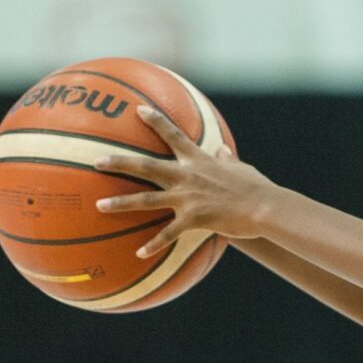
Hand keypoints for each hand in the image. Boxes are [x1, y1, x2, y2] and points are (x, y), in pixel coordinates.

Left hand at [94, 106, 273, 253]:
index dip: (155, 120)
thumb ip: (227, 160)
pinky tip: (139, 253)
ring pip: (146, 200)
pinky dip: (153, 244)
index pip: (173, 134)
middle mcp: (187, 176)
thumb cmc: (256, 188)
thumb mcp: (242, 168)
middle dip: (119, 162)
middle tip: (96, 160)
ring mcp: (188, 197)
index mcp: (198, 160)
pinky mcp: (193, 219)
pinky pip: (167, 233)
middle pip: (146, 166)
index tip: (137, 110)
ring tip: (99, 206)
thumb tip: (222, 151)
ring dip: (121, 203)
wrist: (265, 207)